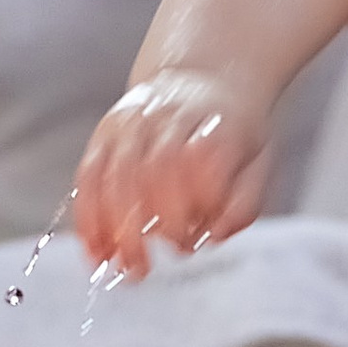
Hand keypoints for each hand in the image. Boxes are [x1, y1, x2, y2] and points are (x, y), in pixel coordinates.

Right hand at [72, 70, 270, 274]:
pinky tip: (93, 246)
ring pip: (114, 172)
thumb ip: (244, 203)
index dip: (187, 206)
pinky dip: (88, 213)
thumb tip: (215, 235)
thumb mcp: (259, 163)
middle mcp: (170, 117)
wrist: (206, 78)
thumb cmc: (234, 131)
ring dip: (109, 225)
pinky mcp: (107, 129)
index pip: (198, 164)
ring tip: (114, 265)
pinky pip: (90, 172)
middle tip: (142, 268)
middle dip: (141, 225)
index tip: (189, 240)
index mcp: (214, 124)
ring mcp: (134, 121)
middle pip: (150, 170)